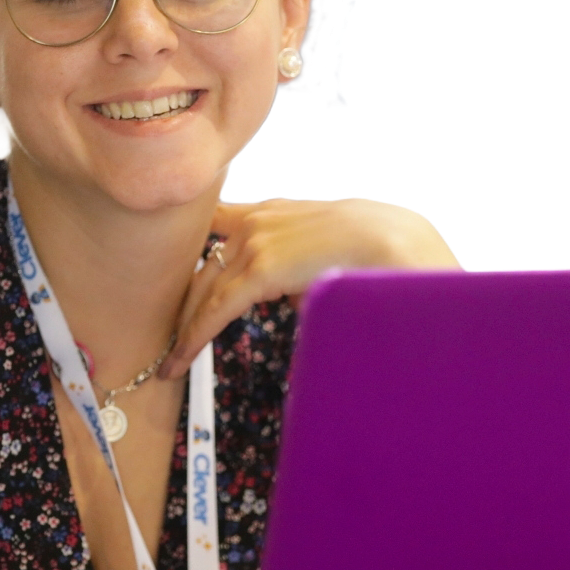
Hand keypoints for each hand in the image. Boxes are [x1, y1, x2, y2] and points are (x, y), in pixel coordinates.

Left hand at [159, 197, 463, 379]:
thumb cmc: (377, 250)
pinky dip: (195, 336)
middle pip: (204, 266)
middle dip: (186, 305)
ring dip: (186, 328)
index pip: (218, 227)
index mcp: (274, 210)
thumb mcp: (330, 251)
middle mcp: (257, 219)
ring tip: (171, 360)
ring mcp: (256, 241)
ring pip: (204, 290)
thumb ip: (302, 268)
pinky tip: (181, 358)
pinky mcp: (258, 269)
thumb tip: (292, 297)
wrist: (398, 241)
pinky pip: (215, 308)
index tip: (182, 285)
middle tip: (171, 337)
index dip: (197, 258)